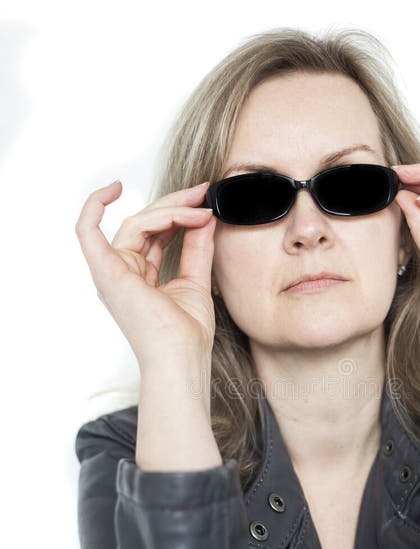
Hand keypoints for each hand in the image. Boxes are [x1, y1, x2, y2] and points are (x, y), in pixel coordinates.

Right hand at [75, 179, 216, 367]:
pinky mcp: (107, 273)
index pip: (154, 233)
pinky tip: (114, 189)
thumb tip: (203, 215)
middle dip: (176, 205)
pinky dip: (94, 206)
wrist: (182, 359)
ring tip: (199, 208)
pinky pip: (87, 231)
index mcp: (138, 277)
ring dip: (170, 210)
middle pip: (144, 224)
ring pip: (135, 223)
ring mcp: (112, 272)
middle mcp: (121, 273)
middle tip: (203, 193)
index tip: (202, 200)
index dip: (177, 213)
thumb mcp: (196, 280)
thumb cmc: (187, 335)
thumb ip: (197, 247)